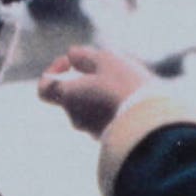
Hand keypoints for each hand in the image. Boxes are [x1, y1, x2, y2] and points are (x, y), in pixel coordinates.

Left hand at [37, 45, 152, 136]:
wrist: (152, 125)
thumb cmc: (125, 87)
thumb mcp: (105, 60)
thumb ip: (84, 55)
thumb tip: (72, 56)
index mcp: (68, 97)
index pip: (44, 89)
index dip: (53, 71)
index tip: (70, 63)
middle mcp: (75, 117)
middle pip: (72, 94)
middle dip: (86, 79)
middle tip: (109, 68)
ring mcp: (92, 131)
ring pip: (90, 105)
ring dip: (101, 93)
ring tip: (126, 83)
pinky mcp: (110, 139)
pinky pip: (105, 118)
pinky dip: (112, 106)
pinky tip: (133, 98)